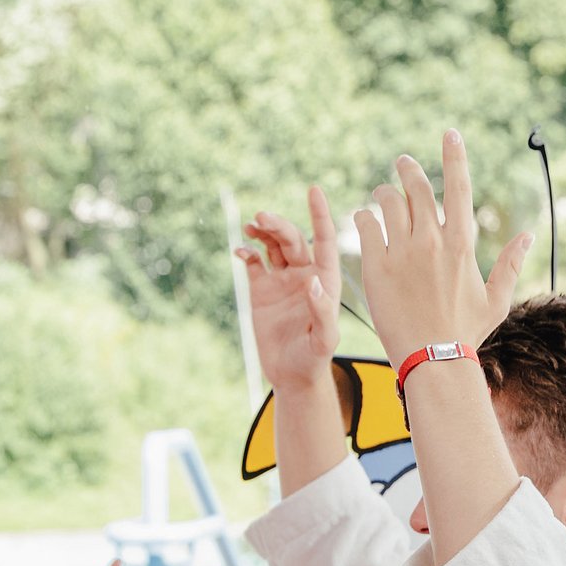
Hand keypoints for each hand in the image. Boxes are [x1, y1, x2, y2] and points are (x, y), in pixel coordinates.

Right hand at [237, 188, 341, 391]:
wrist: (291, 375)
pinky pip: (255, 263)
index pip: (324, 239)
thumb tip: (312, 281)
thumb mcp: (323, 339)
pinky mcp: (262, 290)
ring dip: (263, 232)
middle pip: (293, 239)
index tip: (313, 190)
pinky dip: (247, 252)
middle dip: (279, 225)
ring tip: (251, 224)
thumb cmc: (314, 359)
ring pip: (273, 246)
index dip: (320, 214)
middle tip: (261, 218)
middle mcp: (305, 274)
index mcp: (325, 279)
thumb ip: (322, 310)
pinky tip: (241, 250)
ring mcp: (282, 281)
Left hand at [354, 131, 531, 365]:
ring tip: (380, 193)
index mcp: (462, 243)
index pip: (459, 187)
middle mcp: (432, 242)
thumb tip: (528, 234)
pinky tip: (362, 217)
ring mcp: (402, 254)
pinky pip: (365, 229)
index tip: (449, 134)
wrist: (432, 359)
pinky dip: (362, 217)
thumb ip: (510, 264)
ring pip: (389, 204)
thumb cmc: (466, 332)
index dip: (454, 157)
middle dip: (408, 170)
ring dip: (384, 192)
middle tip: (402, 163)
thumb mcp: (497, 298)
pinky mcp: (376, 269)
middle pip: (418, 189)